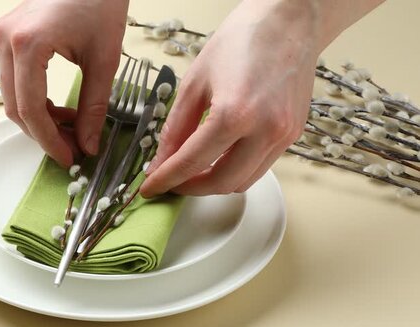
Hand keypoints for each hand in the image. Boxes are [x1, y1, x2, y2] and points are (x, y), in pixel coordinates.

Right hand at [0, 0, 128, 166]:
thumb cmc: (100, 0)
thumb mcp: (104, 59)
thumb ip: (94, 107)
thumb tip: (87, 144)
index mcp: (28, 44)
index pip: (30, 109)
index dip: (49, 140)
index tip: (69, 157)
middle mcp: (6, 40)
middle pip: (15, 106)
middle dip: (43, 133)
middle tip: (72, 147)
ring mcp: (3, 36)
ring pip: (12, 96)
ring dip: (39, 118)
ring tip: (71, 126)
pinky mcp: (8, 36)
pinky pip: (14, 80)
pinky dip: (34, 99)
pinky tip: (59, 107)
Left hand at [141, 1, 320, 196]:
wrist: (289, 21)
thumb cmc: (241, 41)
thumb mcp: (194, 82)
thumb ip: (176, 128)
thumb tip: (162, 160)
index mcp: (235, 114)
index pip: (192, 162)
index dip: (166, 180)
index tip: (150, 188)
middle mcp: (265, 131)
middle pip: (222, 183)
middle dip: (191, 188)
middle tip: (170, 181)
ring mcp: (284, 135)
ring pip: (244, 181)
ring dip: (214, 183)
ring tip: (192, 171)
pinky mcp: (293, 135)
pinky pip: (260, 167)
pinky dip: (236, 170)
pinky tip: (218, 157)